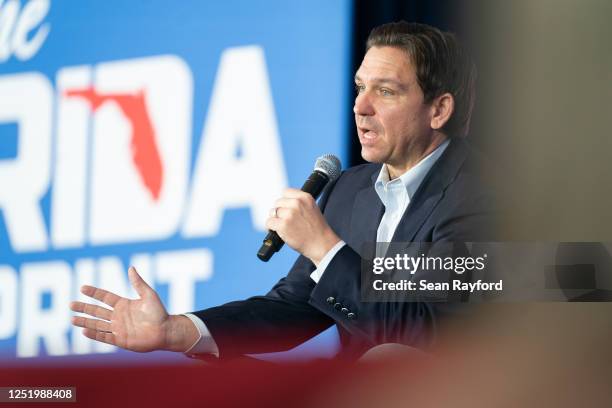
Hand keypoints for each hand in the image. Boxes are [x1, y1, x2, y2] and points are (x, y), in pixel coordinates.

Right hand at [70, 266, 197, 352]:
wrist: (166, 331)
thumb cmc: (159, 313)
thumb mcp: (148, 295)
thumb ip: (138, 283)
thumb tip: (131, 268)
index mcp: (124, 304)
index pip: (105, 297)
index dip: (94, 293)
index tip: (82, 288)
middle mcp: (119, 316)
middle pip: (97, 311)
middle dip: (84, 308)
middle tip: (71, 304)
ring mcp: (118, 328)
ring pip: (98, 324)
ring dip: (85, 322)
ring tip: (72, 319)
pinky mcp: (120, 340)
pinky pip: (104, 337)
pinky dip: (94, 334)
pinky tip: (84, 331)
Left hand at [265, 188, 340, 265]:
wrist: (321, 244)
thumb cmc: (316, 229)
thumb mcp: (312, 208)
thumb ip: (298, 203)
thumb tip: (282, 202)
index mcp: (305, 197)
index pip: (286, 192)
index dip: (285, 201)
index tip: (286, 208)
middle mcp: (297, 203)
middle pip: (278, 202)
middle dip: (279, 211)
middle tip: (285, 220)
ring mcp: (289, 214)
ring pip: (273, 212)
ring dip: (275, 220)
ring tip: (283, 227)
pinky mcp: (283, 225)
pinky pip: (269, 222)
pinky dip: (270, 228)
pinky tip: (277, 231)